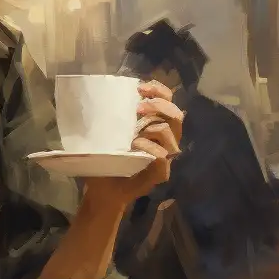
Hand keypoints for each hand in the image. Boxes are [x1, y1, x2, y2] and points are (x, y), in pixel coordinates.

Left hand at [96, 78, 182, 201]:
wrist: (103, 190)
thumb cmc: (107, 159)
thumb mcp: (111, 131)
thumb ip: (119, 115)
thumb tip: (113, 91)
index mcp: (156, 124)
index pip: (168, 100)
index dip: (158, 90)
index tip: (140, 88)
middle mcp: (165, 139)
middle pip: (176, 115)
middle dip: (158, 106)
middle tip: (138, 109)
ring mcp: (165, 156)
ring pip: (169, 132)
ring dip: (152, 126)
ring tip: (134, 132)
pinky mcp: (161, 173)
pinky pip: (162, 155)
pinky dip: (149, 147)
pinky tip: (134, 146)